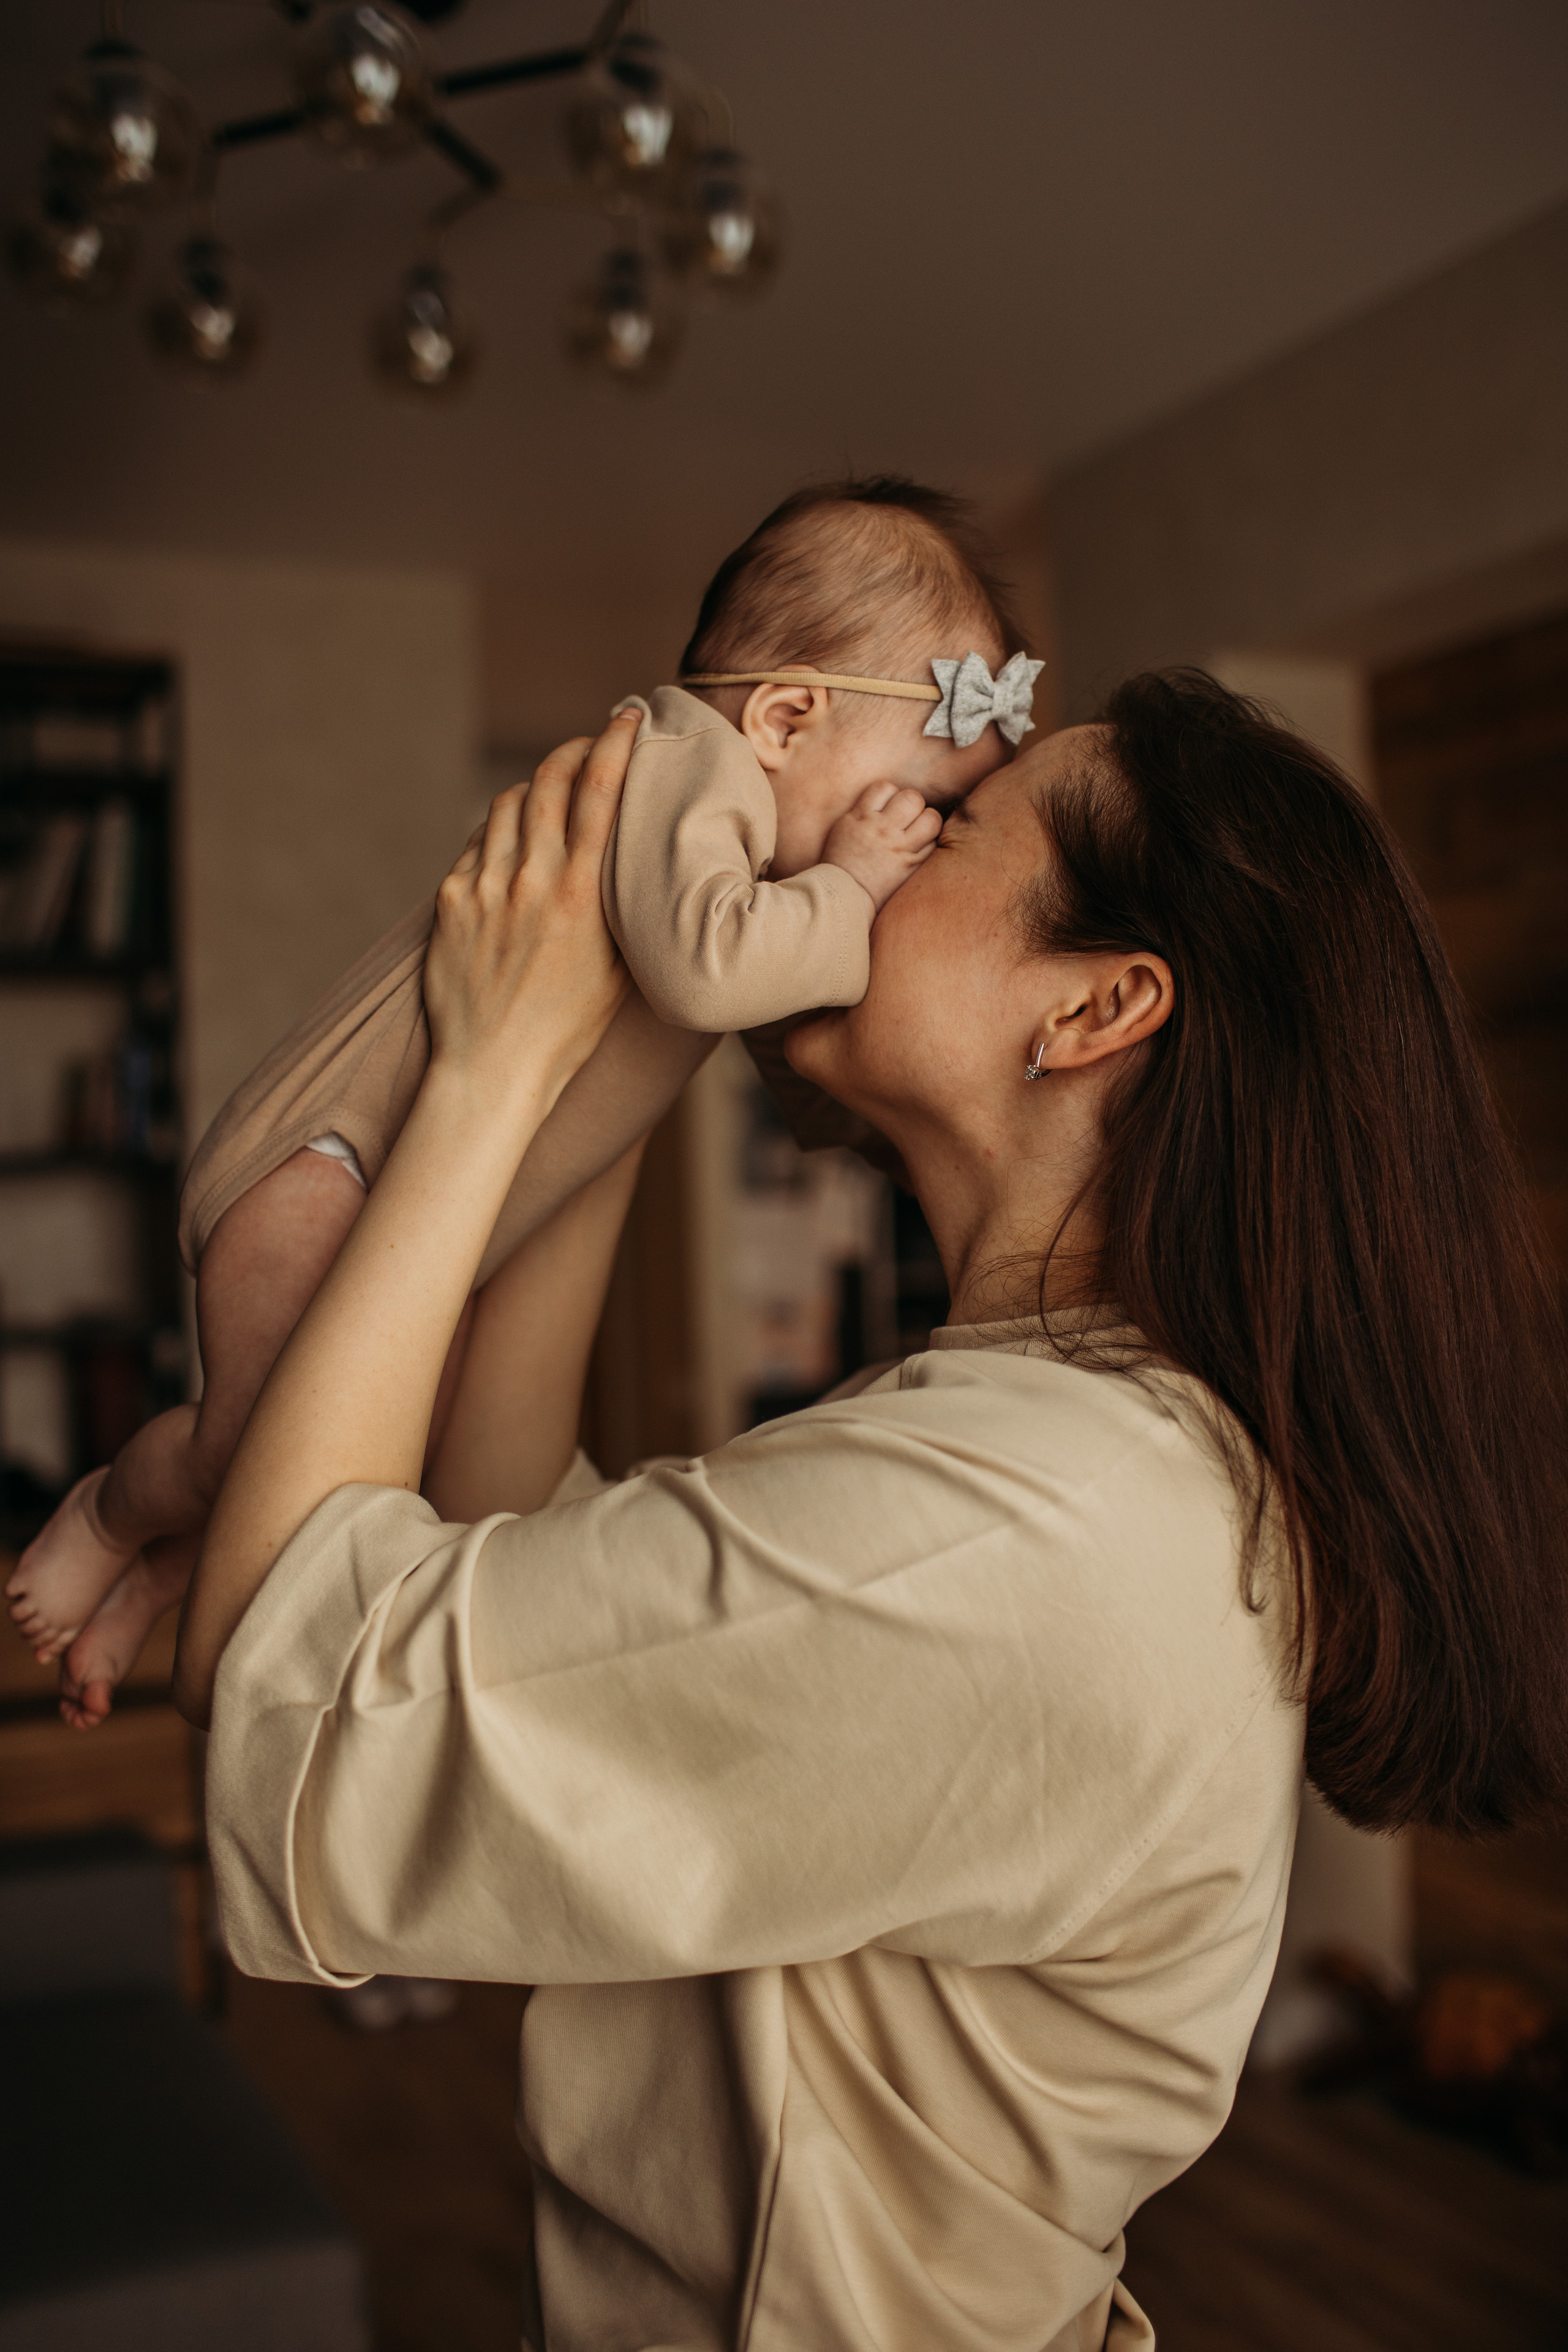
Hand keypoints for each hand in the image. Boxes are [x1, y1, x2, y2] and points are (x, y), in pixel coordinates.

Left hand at [425, 713, 635, 1118]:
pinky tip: (511, 844)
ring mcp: (484, 888)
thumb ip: (625, 910)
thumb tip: (642, 865)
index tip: (629, 718)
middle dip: (572, 750)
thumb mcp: (621, 971)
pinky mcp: (449, 902)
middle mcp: (530, 882)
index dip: (616, 744)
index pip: (600, 793)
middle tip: (588, 744)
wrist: (493, 1071)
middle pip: (548, 782)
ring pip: (506, 805)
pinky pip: (475, 844)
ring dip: (531, 788)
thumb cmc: (567, 1032)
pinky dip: (497, 831)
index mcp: (580, 897)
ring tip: (548, 795)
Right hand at [822, 782, 941, 912]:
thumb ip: (864, 810)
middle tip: (908, 817)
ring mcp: (898, 847)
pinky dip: (929, 844)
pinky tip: (918, 849)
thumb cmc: (840, 862)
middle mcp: (881, 829)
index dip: (891, 794)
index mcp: (861, 816)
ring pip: (931, 819)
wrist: (841, 896)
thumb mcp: (844, 827)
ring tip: (919, 830)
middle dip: (913, 804)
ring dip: (928, 821)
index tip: (888, 807)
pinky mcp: (910, 865)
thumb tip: (887, 799)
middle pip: (912, 798)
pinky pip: (933, 845)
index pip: (885, 787)